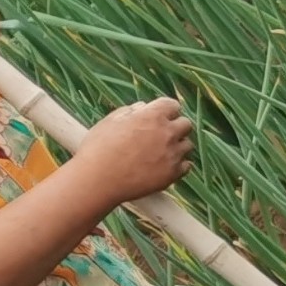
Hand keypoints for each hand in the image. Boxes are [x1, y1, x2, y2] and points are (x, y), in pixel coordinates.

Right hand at [71, 98, 194, 205]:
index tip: (160, 115)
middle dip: (175, 126)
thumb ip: (130, 111)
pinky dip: (178, 165)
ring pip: (188, 145)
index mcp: (151, 116)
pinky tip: (164, 165)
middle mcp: (167, 133)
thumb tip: (143, 107)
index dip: (166, 110)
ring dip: (177, 146)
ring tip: (160, 152)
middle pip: (186, 124)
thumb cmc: (97, 149)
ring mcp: (172, 154)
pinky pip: (186, 165)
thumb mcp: (109, 122)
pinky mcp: (173, 174)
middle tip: (161, 134)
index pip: (172, 105)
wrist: (97, 181)